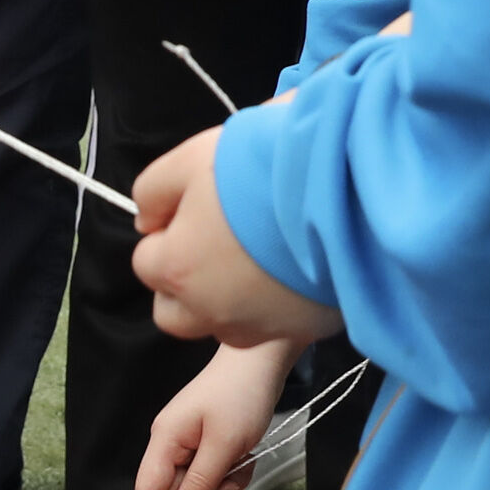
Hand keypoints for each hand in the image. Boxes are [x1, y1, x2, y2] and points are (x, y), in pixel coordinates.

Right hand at [126, 339, 297, 489]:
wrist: (259, 358)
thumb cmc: (240, 396)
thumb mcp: (225, 444)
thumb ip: (202, 481)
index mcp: (166, 440)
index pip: (147, 489)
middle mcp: (170, 443)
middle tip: (234, 477)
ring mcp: (188, 442)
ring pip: (198, 486)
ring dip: (224, 482)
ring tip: (244, 458)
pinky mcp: (205, 442)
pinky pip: (212, 473)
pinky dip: (231, 471)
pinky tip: (246, 453)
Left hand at [130, 127, 343, 349]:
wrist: (343, 189)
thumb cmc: (259, 168)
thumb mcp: (190, 159)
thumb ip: (153, 191)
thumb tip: (147, 220)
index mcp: (176, 269)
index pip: (147, 262)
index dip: (169, 234)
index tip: (198, 212)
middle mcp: (210, 310)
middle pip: (175, 311)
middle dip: (185, 283)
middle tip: (218, 244)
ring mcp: (258, 327)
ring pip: (223, 325)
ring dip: (227, 300)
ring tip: (257, 260)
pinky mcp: (303, 330)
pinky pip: (274, 327)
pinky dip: (273, 307)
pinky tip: (290, 272)